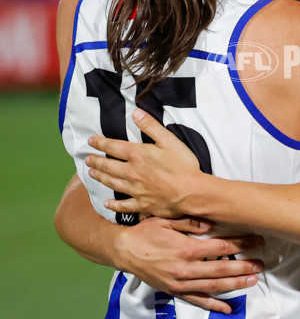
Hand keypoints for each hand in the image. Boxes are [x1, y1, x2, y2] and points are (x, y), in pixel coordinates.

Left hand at [86, 108, 201, 216]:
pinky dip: (114, 205)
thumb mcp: (169, 140)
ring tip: (92, 174)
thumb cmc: (183, 165)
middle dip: (96, 161)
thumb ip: (151, 126)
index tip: (90, 141)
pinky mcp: (142, 205)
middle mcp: (132, 173)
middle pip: (109, 166)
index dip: (100, 143)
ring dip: (101, 178)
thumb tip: (135, 113)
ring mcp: (136, 190)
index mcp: (138, 155)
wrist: (192, 192)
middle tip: (88, 159)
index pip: (113, 147)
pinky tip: (107, 204)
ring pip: (112, 183)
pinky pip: (124, 205)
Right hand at [114, 215, 264, 313]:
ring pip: (213, 286)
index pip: (221, 247)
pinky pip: (197, 300)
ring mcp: (180, 283)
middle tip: (262, 264)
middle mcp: (185, 268)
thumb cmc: (146, 233)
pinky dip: (213, 305)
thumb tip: (211, 223)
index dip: (242, 244)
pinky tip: (228, 308)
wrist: (124, 251)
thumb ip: (190, 221)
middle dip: (244, 267)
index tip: (257, 242)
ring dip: (235, 285)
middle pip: (222, 269)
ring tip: (253, 281)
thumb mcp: (166, 220)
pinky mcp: (174, 291)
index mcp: (186, 248)